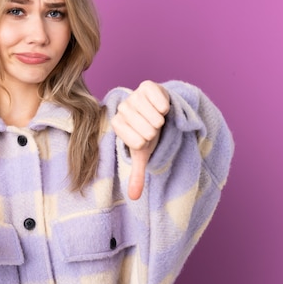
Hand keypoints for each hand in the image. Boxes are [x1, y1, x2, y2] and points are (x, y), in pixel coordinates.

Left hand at [111, 80, 169, 199]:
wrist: (156, 110)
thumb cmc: (147, 132)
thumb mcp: (142, 153)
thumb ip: (136, 174)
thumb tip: (134, 197)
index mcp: (117, 125)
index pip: (137, 142)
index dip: (146, 142)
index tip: (144, 137)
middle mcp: (122, 109)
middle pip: (147, 130)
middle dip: (154, 132)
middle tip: (152, 127)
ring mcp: (133, 96)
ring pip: (154, 117)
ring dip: (160, 120)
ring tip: (156, 118)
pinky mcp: (146, 86)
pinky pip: (160, 101)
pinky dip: (165, 106)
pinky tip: (162, 107)